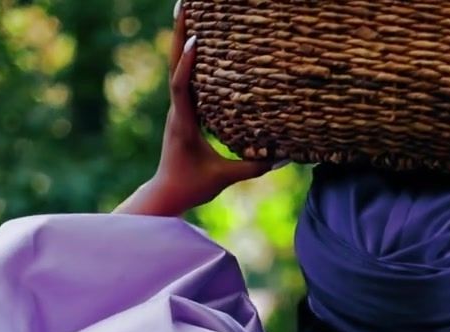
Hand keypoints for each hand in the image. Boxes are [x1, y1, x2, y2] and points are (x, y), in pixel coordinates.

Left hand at [115, 3, 277, 215]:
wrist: (166, 193)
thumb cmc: (192, 186)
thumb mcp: (223, 178)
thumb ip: (252, 166)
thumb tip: (283, 157)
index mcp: (182, 123)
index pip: (181, 86)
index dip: (188, 62)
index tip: (197, 38)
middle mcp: (176, 110)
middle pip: (174, 65)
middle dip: (179, 34)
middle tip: (183, 4)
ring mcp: (177, 109)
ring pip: (177, 68)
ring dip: (181, 40)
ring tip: (189, 12)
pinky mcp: (182, 112)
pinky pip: (185, 77)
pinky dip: (189, 58)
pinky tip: (198, 43)